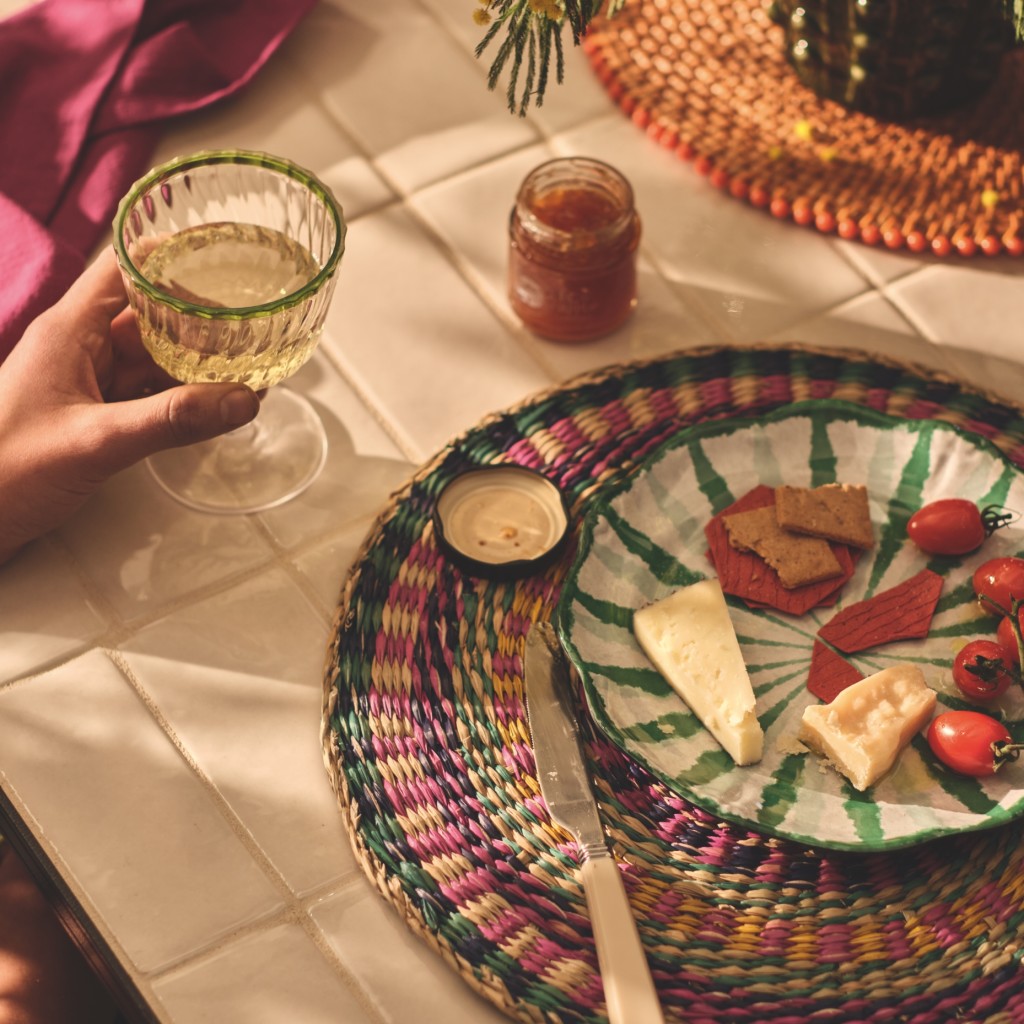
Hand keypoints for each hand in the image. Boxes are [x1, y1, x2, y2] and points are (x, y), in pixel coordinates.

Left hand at [0, 247, 259, 564]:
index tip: (225, 261)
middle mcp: (80, 347)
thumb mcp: (96, 443)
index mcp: (71, 331)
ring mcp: (87, 382)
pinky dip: (181, 398)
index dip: (174, 257)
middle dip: (202, 322)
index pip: (127, 267)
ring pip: (154, 358)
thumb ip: (172, 421)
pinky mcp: (93, 415)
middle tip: (256, 331)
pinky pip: (147, 395)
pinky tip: (213, 407)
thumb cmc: (4, 472)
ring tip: (249, 370)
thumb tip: (241, 400)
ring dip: (197, 365)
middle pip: (152, 315)